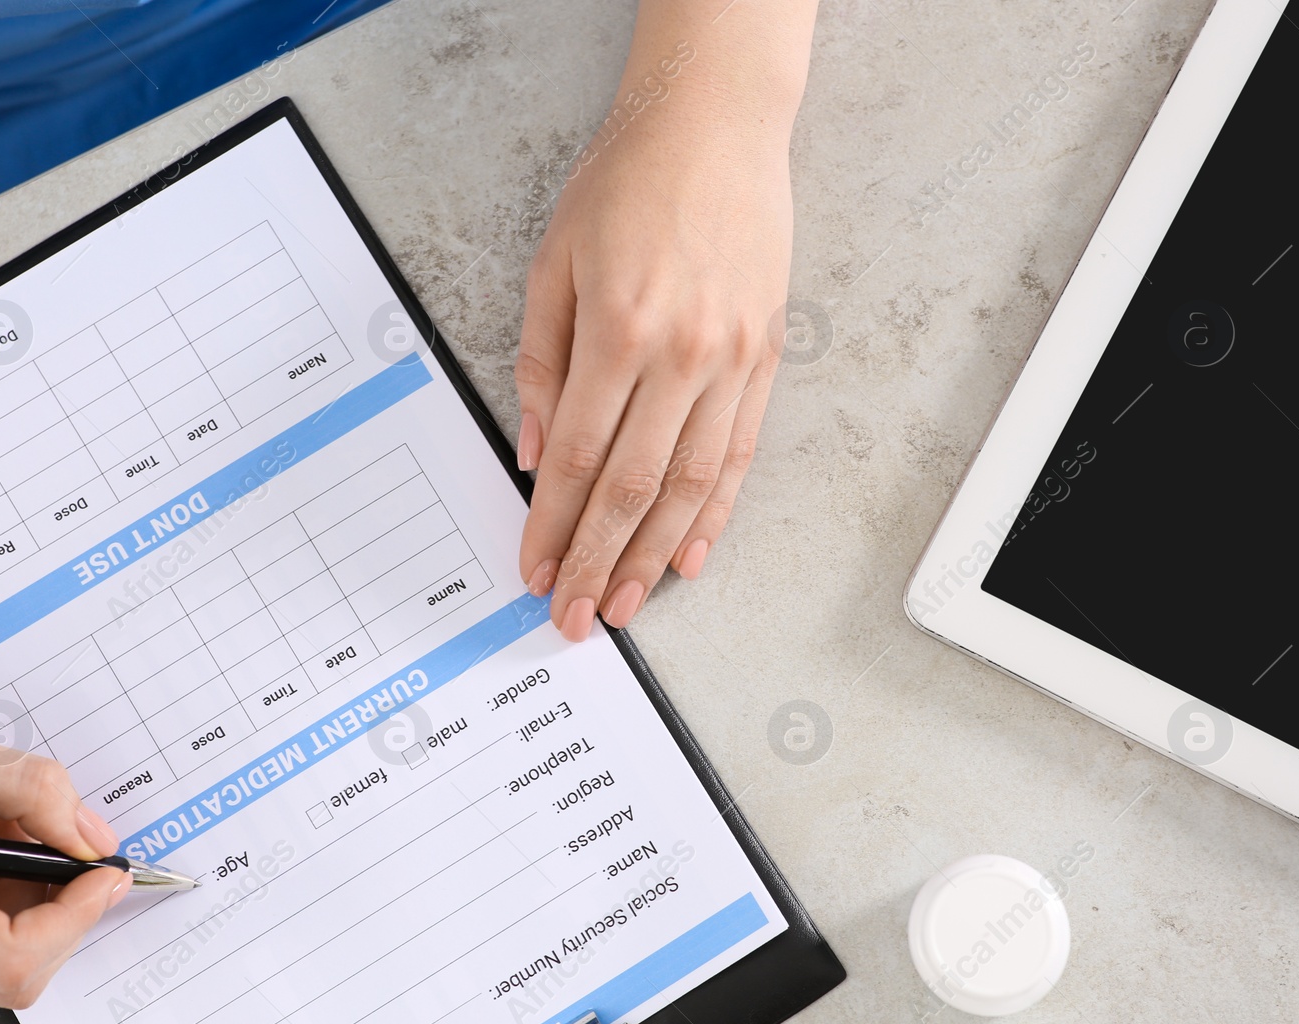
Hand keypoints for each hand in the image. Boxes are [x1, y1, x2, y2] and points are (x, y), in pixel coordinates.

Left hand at [515, 50, 796, 639]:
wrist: (714, 130)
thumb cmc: (624, 186)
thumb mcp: (551, 263)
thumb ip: (539, 364)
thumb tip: (533, 454)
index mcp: (617, 331)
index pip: (576, 459)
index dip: (553, 528)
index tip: (535, 572)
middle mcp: (681, 356)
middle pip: (631, 489)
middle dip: (598, 563)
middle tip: (574, 619)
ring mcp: (730, 363)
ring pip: (689, 486)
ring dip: (653, 557)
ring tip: (627, 605)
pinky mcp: (764, 361)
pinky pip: (738, 455)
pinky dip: (714, 513)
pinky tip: (692, 557)